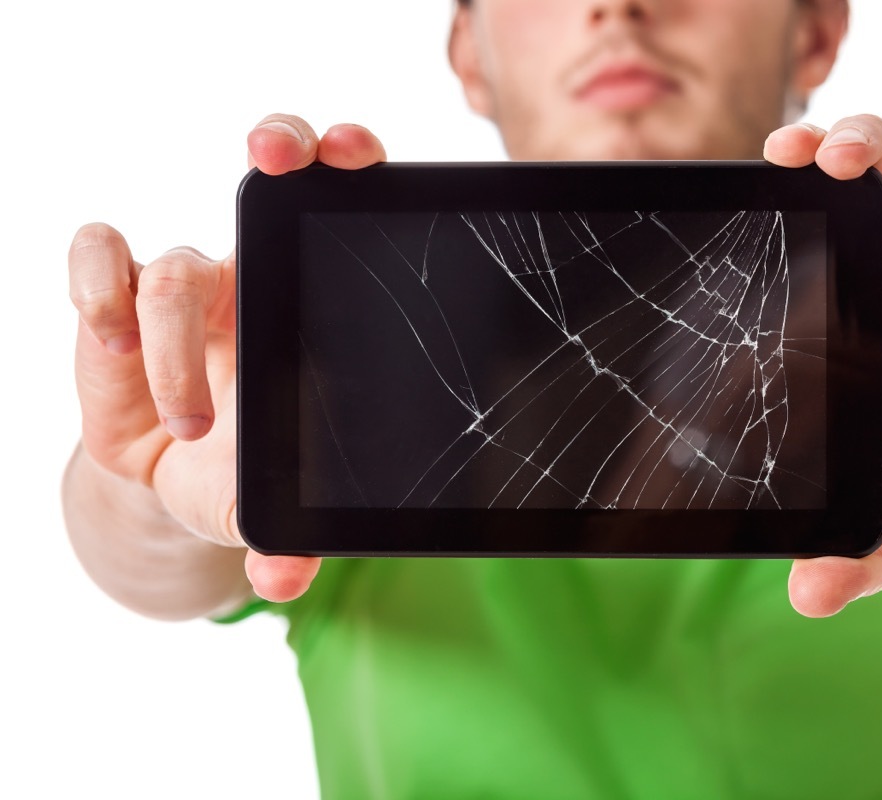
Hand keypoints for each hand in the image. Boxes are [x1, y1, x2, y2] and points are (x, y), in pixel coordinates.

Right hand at [68, 114, 385, 603]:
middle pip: (274, 162)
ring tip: (189, 423)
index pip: (343, 199)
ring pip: (171, 263)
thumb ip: (287, 537)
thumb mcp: (272, 500)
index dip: (346, 157)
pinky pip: (97, 257)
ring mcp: (182, 284)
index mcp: (314, 298)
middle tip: (279, 158)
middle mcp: (257, 273)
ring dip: (175, 349)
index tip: (350, 156)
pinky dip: (97, 291)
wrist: (177, 483)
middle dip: (282, 140)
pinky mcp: (112, 304)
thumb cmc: (244, 470)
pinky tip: (112, 345)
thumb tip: (283, 578)